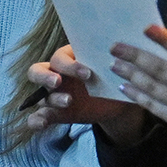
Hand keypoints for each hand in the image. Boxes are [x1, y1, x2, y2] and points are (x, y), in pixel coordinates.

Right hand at [24, 46, 149, 142]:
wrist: (119, 101)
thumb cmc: (116, 74)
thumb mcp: (116, 65)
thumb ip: (114, 57)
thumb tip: (130, 43)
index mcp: (71, 57)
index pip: (59, 58)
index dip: (69, 65)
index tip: (88, 73)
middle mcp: (57, 74)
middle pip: (37, 71)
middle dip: (45, 77)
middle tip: (58, 82)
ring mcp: (54, 95)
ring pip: (40, 95)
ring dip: (51, 99)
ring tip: (69, 101)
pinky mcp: (56, 113)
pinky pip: (38, 116)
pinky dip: (36, 120)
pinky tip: (42, 123)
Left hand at [108, 24, 166, 165]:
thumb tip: (166, 53)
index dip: (164, 39)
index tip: (145, 28)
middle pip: (159, 70)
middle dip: (135, 57)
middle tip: (115, 47)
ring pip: (152, 88)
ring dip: (131, 75)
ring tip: (115, 64)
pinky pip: (152, 105)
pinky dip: (137, 95)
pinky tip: (125, 86)